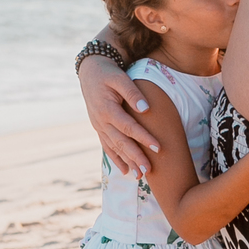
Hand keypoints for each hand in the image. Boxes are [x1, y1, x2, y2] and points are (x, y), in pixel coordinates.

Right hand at [79, 56, 160, 175]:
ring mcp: (98, 126)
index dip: (143, 138)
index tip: (158, 148)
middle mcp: (101, 121)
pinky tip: (126, 171)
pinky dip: (116, 159)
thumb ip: (133, 93)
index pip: (128, 127)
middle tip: (149, 170)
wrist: (90, 72)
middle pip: (121, 142)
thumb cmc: (108, 74)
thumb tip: (146, 109)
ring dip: (127, 162)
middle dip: (135, 157)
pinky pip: (108, 146)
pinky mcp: (99, 128)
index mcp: (107, 109)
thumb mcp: (120, 78)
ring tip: (140, 176)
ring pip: (114, 148)